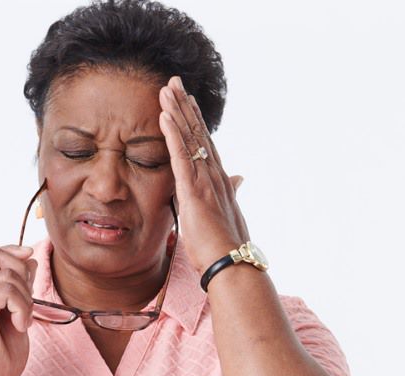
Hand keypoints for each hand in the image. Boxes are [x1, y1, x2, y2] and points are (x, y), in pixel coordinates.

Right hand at [0, 245, 37, 375]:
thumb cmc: (0, 357)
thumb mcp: (17, 314)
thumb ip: (20, 289)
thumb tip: (30, 260)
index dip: (13, 252)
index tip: (31, 264)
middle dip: (22, 272)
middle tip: (26, 306)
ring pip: (8, 274)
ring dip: (26, 298)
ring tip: (22, 322)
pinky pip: (6, 291)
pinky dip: (21, 307)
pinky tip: (19, 326)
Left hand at [158, 75, 250, 273]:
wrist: (231, 263)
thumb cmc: (225, 246)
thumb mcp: (227, 214)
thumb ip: (231, 193)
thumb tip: (239, 179)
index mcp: (219, 180)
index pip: (204, 143)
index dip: (195, 120)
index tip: (186, 99)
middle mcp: (214, 174)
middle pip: (198, 132)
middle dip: (185, 106)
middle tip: (174, 82)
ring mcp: (205, 180)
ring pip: (189, 138)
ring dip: (177, 112)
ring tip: (166, 89)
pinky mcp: (193, 190)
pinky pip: (180, 156)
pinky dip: (173, 134)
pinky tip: (164, 116)